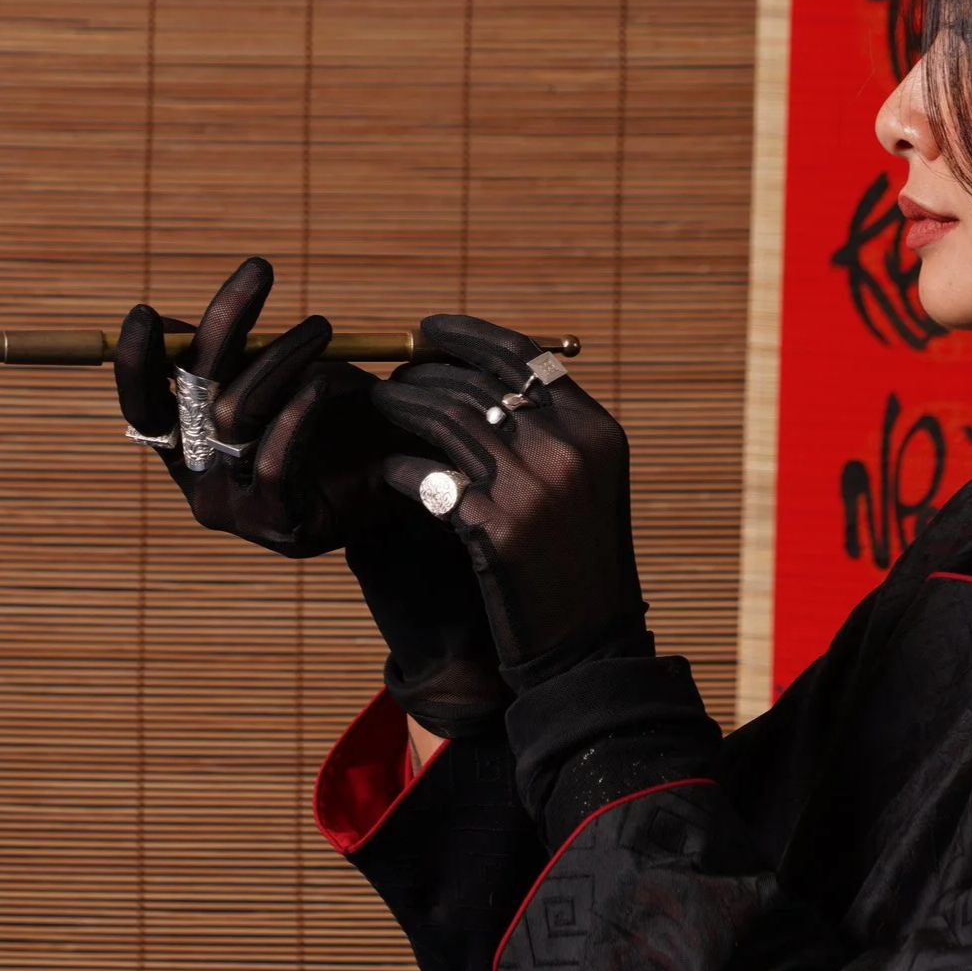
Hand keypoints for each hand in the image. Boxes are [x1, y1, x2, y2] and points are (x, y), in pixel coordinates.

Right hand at [117, 256, 399, 555]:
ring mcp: (235, 504)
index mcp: (189, 442)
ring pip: (238, 415)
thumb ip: (232, 361)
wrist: (404, 480)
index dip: (137, 362)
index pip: (146, 401)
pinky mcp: (278, 524)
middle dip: (224, 325)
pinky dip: (296, 418)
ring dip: (281, 358)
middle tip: (261, 269)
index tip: (145, 313)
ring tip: (322, 327)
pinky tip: (323, 387)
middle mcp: (200, 475)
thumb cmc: (340, 421)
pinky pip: (275, 465)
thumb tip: (169, 325)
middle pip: (194, 394)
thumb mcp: (283, 380)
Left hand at [372, 314, 642, 675]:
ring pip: (445, 419)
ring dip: (400, 405)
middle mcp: (568, 448)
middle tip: (391, 376)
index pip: (522, 355)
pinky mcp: (495, 528)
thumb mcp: (587, 482)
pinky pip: (426, 478)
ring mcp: (532, 487)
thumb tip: (479, 378)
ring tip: (376, 406)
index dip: (468, 335)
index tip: (428, 329)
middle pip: (478, 382)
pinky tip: (387, 471)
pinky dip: (399, 468)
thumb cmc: (579, 559)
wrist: (589, 642)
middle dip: (424, 371)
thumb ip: (550, 429)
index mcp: (595, 428)